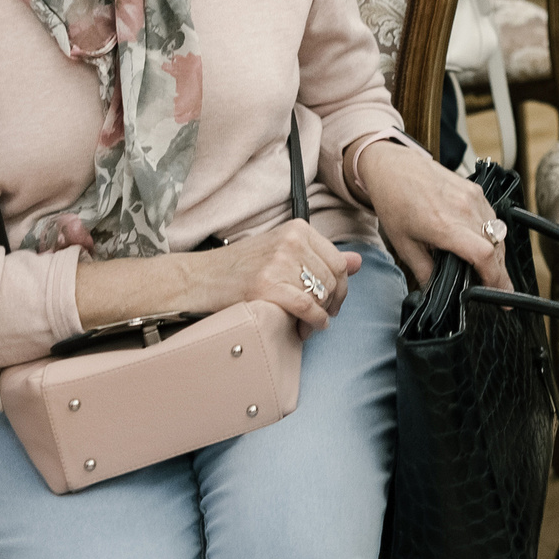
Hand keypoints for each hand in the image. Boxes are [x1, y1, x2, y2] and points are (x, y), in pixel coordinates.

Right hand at [183, 219, 361, 330]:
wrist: (199, 279)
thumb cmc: (239, 268)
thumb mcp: (282, 252)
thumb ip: (320, 257)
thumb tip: (358, 261)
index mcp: (298, 229)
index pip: (338, 262)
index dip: (341, 289)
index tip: (331, 304)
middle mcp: (291, 241)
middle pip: (333, 281)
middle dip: (331, 306)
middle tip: (319, 320)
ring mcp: (279, 262)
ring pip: (321, 295)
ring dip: (318, 318)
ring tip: (305, 327)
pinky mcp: (267, 285)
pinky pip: (306, 307)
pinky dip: (312, 322)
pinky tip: (306, 329)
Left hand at [361, 142, 514, 290]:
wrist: (394, 167)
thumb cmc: (395, 202)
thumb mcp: (403, 245)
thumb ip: (423, 271)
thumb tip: (436, 290)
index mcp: (445, 226)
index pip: (484, 255)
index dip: (496, 278)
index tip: (499, 295)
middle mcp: (464, 210)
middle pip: (496, 248)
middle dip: (498, 272)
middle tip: (492, 288)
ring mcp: (473, 198)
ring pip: (498, 234)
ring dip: (496, 254)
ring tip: (485, 268)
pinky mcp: (476, 190)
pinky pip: (493, 218)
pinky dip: (492, 234)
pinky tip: (480, 242)